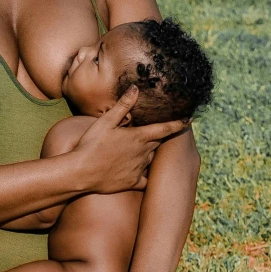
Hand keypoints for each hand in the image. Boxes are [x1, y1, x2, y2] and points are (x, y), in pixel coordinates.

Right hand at [71, 85, 187, 193]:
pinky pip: (145, 179)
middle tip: (157, 130)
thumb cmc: (91, 144)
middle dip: (159, 136)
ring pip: (151, 159)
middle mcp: (143, 153)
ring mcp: (138, 169)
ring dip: (149, 152)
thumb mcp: (105, 121)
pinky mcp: (132, 182)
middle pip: (158, 142)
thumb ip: (123, 106)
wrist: (81, 172)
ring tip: (141, 149)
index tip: (189, 119)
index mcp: (138, 137)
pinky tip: (138, 171)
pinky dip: (144, 174)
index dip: (179, 123)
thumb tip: (136, 88)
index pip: (165, 128)